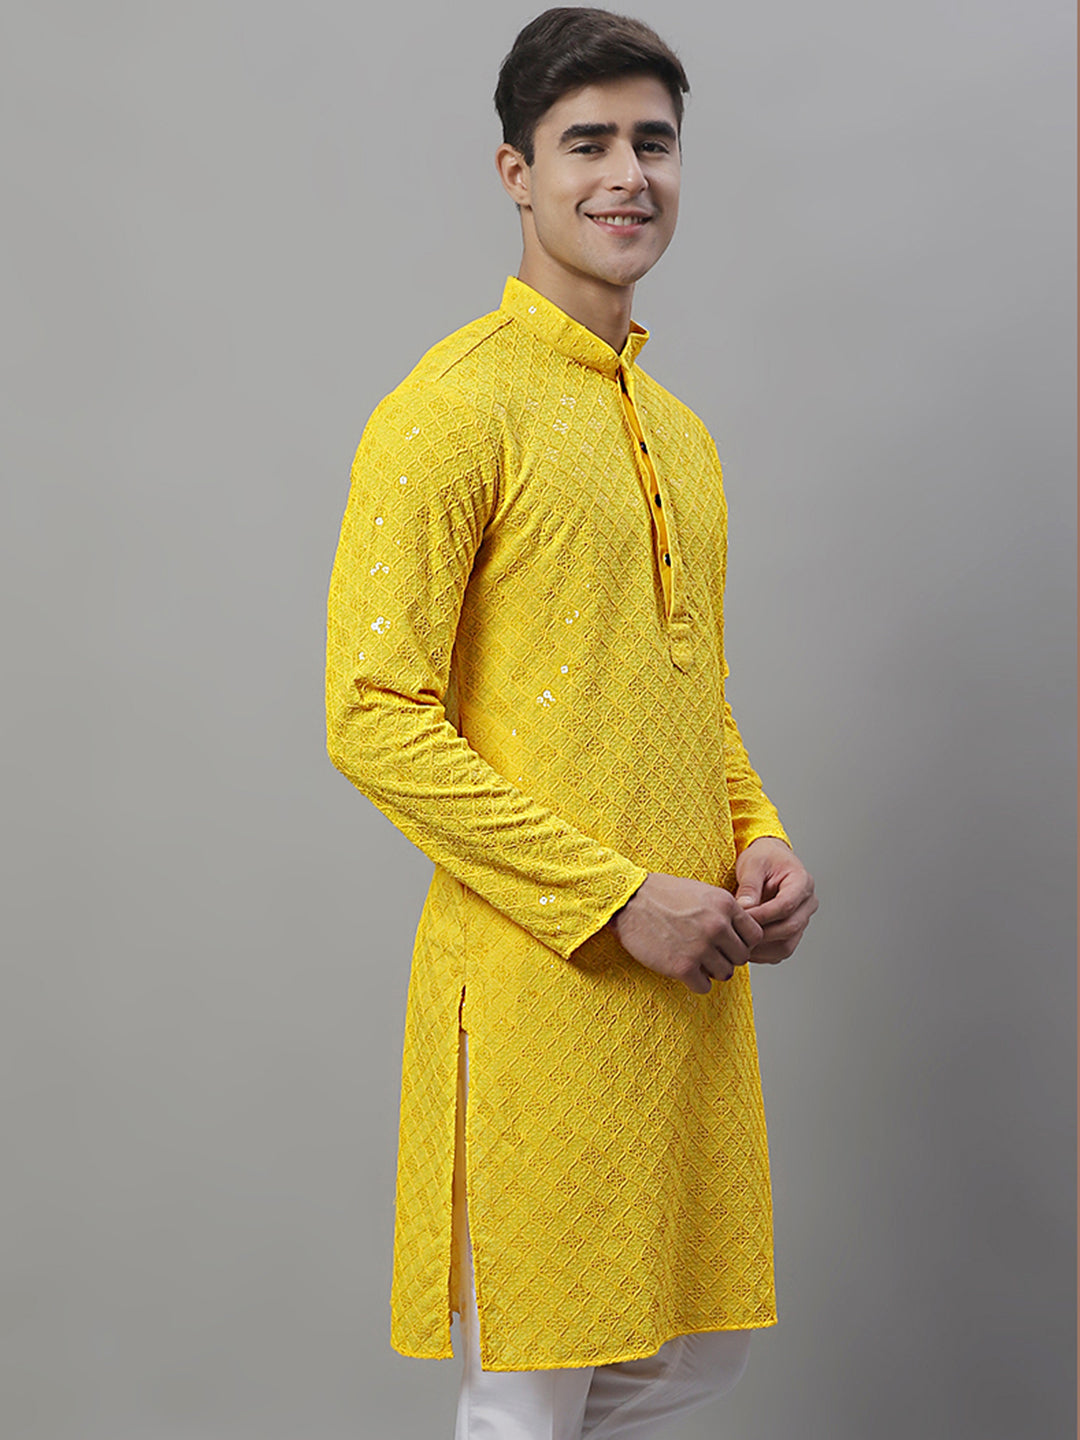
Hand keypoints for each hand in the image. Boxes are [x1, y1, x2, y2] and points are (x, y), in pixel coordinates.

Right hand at [607, 872, 764, 993]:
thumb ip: (725, 912)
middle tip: (710, 953)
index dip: (743, 941)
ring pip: (726, 973)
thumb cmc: (662, 894)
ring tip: (696, 960)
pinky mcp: (682, 966)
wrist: (627, 900)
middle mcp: (717, 926)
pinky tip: (684, 969)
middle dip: (728, 957)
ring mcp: (700, 948)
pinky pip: (704, 986)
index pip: (755, 935)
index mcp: (725, 905)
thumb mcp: (702, 892)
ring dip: (712, 970)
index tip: (729, 942)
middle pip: (742, 957)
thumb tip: (742, 936)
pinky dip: (696, 982)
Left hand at [733, 837, 817, 962]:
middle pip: (789, 928)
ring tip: (739, 942)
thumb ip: (749, 886)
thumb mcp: (753, 864)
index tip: (741, 918)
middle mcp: (807, 903)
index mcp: (802, 882)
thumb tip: (745, 908)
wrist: (768, 859)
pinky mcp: (793, 932)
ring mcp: (802, 919)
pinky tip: (746, 946)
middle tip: (737, 933)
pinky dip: (763, 953)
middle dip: (761, 934)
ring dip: (762, 948)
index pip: (786, 905)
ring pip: (787, 944)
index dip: (763, 915)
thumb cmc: (763, 858)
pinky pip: (781, 950)